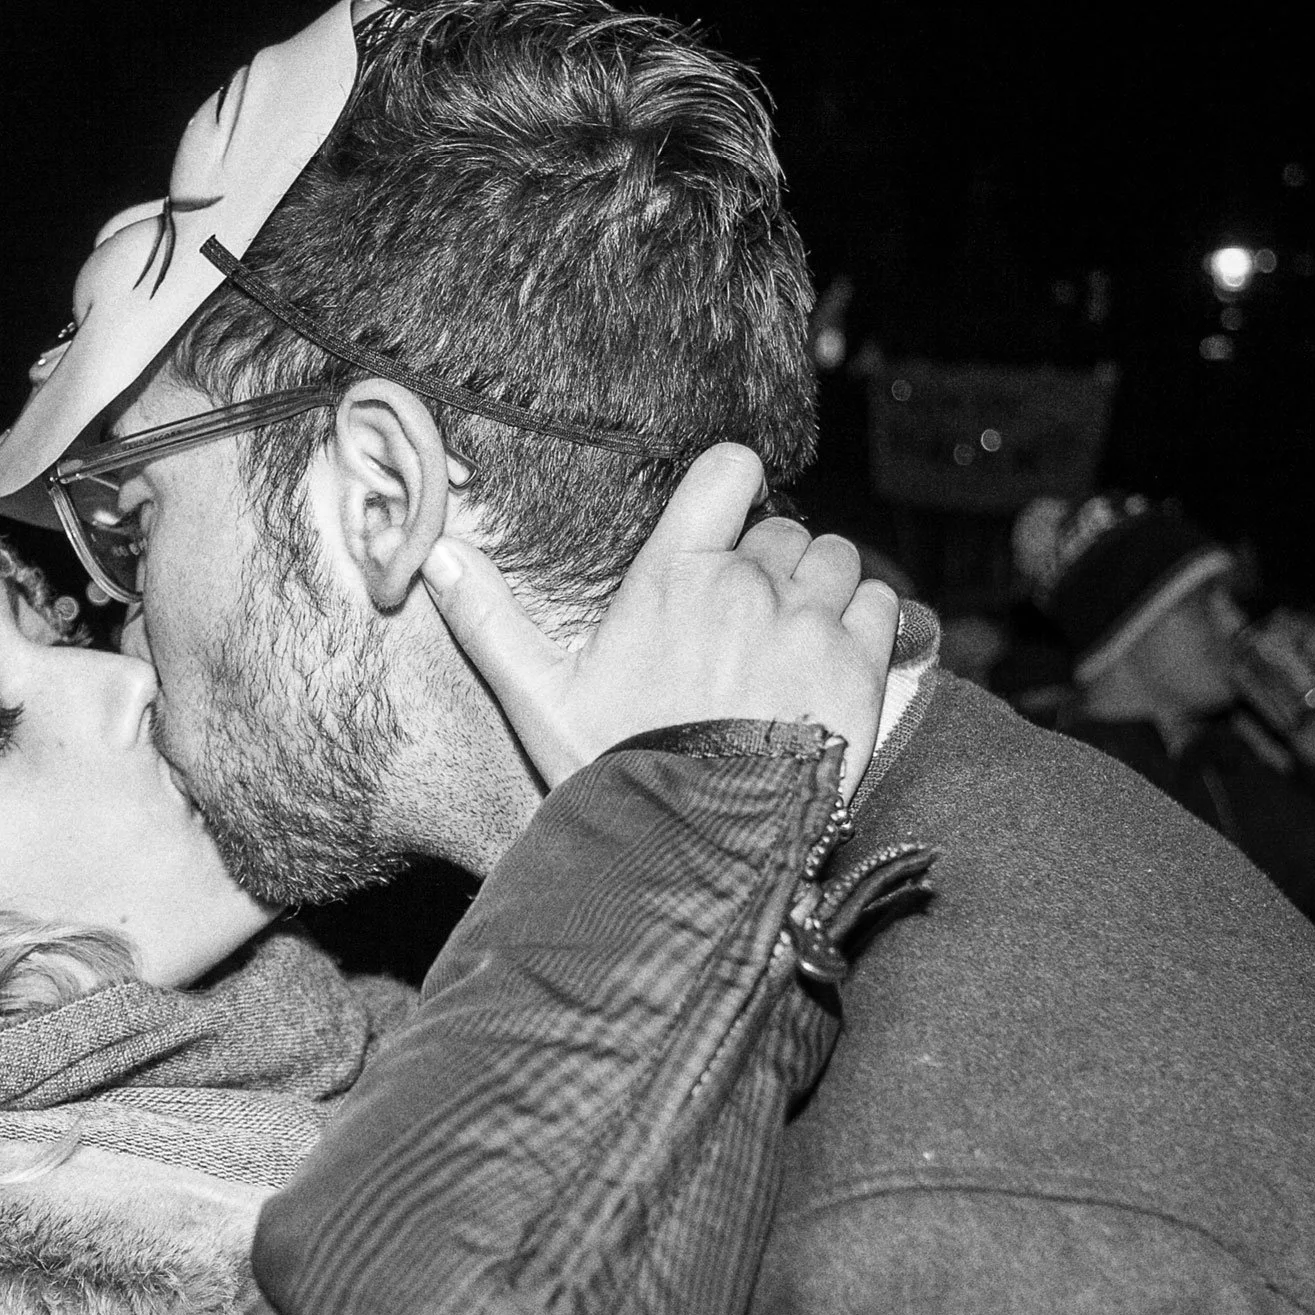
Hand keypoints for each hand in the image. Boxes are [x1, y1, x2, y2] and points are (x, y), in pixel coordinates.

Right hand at [420, 444, 899, 792]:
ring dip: (823, 594)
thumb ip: (489, 619)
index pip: (727, 471)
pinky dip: (866, 627)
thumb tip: (433, 555)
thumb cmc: (616, 770)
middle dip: (773, 570)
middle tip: (748, 631)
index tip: (732, 517)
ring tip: (793, 650)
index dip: (737, 483)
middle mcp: (744, 583)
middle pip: (784, 532)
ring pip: (838, 563)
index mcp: (672, 576)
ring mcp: (806, 619)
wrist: (696, 844)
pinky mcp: (859, 662)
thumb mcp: (539, 698)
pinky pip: (881, 606)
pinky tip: (831, 669)